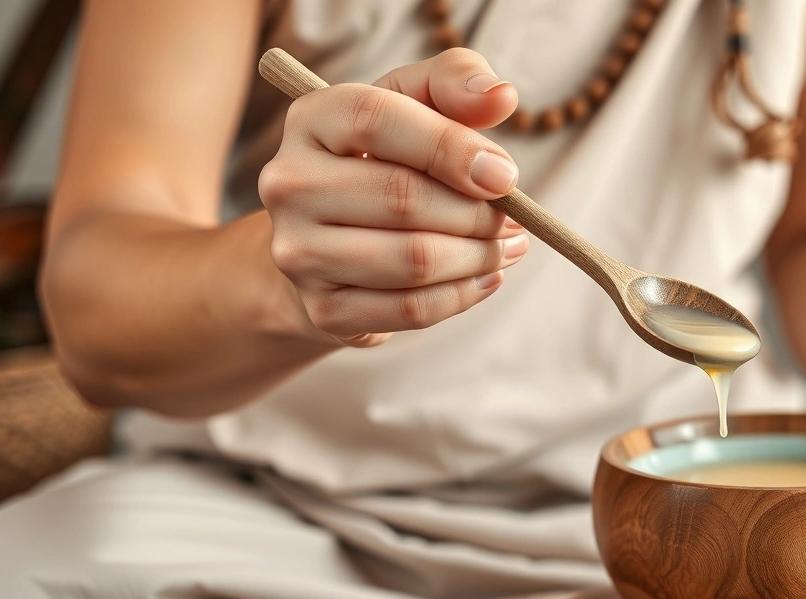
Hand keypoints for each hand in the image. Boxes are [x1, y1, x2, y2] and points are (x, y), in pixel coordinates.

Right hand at [259, 48, 525, 346]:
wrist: (332, 237)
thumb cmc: (389, 158)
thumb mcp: (415, 103)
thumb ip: (456, 83)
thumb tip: (501, 97)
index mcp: (311, 119)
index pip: (377, 121)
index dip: (450, 147)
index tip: (505, 175)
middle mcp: (289, 184)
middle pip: (403, 199)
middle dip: (477, 213)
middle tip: (516, 219)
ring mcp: (298, 252)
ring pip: (413, 260)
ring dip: (479, 257)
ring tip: (506, 246)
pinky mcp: (322, 308)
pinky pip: (411, 309)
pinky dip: (462, 295)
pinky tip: (485, 277)